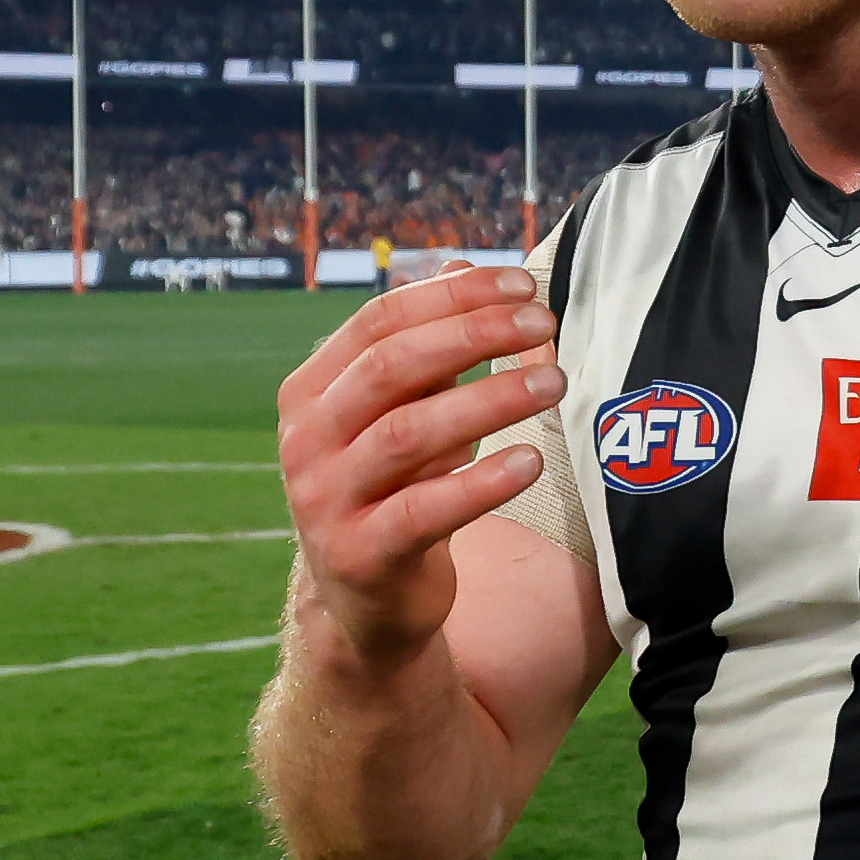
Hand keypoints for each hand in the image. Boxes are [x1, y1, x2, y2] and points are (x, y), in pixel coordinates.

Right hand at [277, 267, 562, 678]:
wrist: (368, 597)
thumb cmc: (397, 482)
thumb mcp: (408, 409)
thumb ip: (432, 344)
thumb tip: (464, 262)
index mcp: (312, 391)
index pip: (379, 321)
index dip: (453, 296)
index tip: (523, 283)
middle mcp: (306, 440)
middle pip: (391, 367)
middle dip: (474, 335)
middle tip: (543, 322)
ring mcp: (325, 500)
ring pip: (408, 433)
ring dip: (489, 400)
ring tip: (553, 381)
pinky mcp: (359, 555)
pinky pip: (423, 511)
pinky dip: (480, 482)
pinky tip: (530, 461)